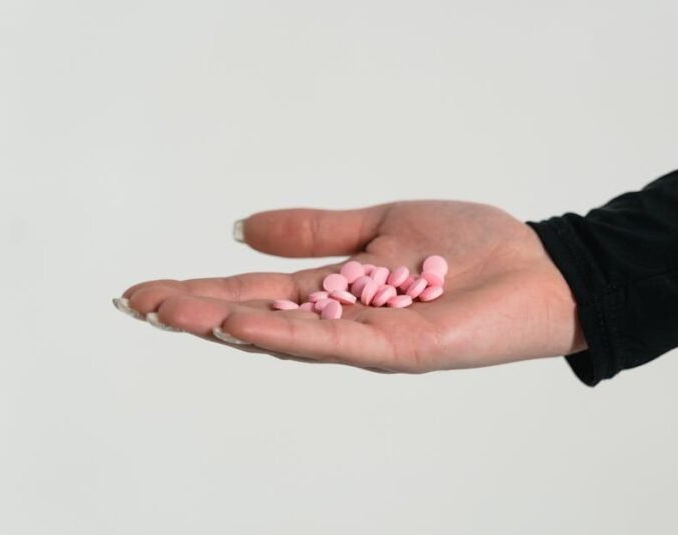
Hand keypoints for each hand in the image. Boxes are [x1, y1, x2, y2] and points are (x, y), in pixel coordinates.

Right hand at [115, 200, 584, 373]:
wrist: (538, 270)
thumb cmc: (471, 248)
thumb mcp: (383, 224)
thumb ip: (318, 232)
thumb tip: (242, 228)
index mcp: (340, 289)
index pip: (259, 289)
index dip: (204, 287)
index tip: (148, 288)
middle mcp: (345, 320)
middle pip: (261, 317)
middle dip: (200, 311)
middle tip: (139, 305)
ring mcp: (370, 339)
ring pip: (288, 335)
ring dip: (229, 324)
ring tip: (175, 314)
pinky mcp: (400, 350)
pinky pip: (337, 342)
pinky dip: (291, 334)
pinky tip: (248, 325)